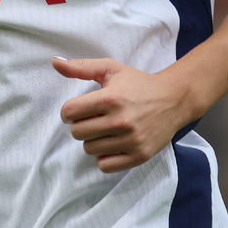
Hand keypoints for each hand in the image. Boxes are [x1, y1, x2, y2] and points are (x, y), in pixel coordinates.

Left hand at [52, 57, 186, 172]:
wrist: (173, 99)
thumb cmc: (138, 83)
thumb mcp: (110, 69)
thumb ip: (81, 67)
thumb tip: (55, 62)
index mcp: (111, 98)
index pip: (70, 112)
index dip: (68, 111)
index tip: (76, 109)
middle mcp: (120, 120)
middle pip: (77, 132)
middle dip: (80, 124)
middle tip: (93, 118)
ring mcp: (131, 140)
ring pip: (89, 149)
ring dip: (92, 140)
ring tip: (105, 129)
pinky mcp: (139, 155)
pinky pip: (105, 165)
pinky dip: (104, 156)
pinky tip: (111, 143)